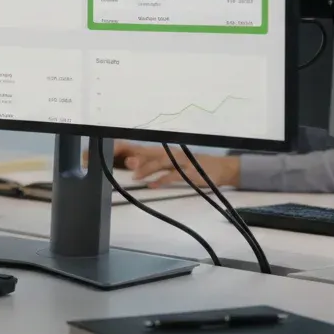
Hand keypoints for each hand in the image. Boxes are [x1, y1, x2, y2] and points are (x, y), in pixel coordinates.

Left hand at [85, 142, 239, 188]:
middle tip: (124, 163)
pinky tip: (153, 185)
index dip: (128, 148)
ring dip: (148, 169)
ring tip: (135, 176)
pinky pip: (174, 176)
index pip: (144, 148)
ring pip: (162, 163)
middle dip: (137, 158)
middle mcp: (172, 153)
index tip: (112, 149)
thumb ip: (154, 164)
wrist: (220, 168)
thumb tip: (131, 164)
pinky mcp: (191, 173)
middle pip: (151, 154)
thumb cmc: (192, 165)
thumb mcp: (173, 162)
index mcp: (166, 150)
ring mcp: (182, 162)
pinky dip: (163, 180)